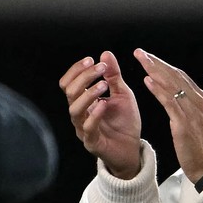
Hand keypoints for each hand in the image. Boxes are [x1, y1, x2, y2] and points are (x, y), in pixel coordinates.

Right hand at [60, 51, 142, 177]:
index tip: (92, 60)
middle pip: (69, 92)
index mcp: (83, 101)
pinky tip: (104, 104)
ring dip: (88, 94)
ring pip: (74, 109)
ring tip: (104, 85)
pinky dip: (94, 115)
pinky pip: (88, 128)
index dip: (77, 70)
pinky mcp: (92, 142)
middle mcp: (80, 113)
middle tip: (100, 68)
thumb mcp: (122, 94)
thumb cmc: (125, 122)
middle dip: (84, 77)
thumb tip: (106, 53)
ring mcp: (83, 128)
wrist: (133, 149)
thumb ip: (114, 76)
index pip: (69, 82)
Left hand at [134, 49, 202, 183]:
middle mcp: (200, 102)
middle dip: (157, 63)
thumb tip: (179, 95)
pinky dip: (158, 90)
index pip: (182, 77)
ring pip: (172, 85)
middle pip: (176, 76)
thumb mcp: (199, 123)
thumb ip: (191, 107)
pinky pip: (169, 102)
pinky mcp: (184, 123)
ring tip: (141, 60)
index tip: (150, 58)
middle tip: (141, 53)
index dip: (164, 66)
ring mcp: (193, 112)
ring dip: (155, 70)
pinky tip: (147, 81)